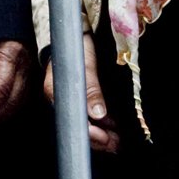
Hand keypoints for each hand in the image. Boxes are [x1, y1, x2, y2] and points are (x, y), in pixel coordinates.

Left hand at [0, 40, 30, 130]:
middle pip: (13, 101)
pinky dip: (8, 109)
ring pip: (20, 102)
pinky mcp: (30, 73)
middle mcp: (26, 65)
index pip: (2, 90)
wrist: (7, 15)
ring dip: (0, 117)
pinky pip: (22, 97)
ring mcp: (31, 70)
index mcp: (13, 55)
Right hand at [42, 35, 119, 154]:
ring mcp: (76, 102)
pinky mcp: (87, 98)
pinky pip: (97, 117)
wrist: (77, 34)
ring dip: (106, 135)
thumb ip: (91, 88)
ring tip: (122, 140)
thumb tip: (98, 113)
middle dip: (100, 140)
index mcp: (56, 96)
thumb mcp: (85, 65)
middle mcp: (65, 103)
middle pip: (82, 129)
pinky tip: (119, 129)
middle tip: (118, 144)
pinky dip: (108, 125)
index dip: (90, 134)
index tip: (105, 138)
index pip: (73, 123)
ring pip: (90, 125)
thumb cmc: (76, 47)